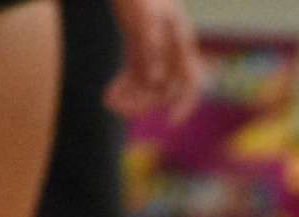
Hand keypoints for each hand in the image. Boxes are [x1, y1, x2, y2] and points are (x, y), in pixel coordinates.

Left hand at [104, 0, 205, 118]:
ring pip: (147, 87)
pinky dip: (122, 89)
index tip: (171, 121)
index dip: (185, 103)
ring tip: (109, 103)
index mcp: (180, 42)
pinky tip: (107, 97)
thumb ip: (150, 44)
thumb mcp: (143, 13)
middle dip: (143, 102)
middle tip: (119, 109)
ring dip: (131, 99)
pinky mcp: (138, 51)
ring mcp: (155, 52)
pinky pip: (134, 78)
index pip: (190, 81)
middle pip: (164, 89)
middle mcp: (170, 51)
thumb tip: (155, 79)